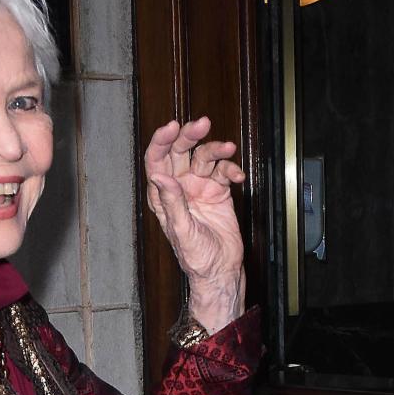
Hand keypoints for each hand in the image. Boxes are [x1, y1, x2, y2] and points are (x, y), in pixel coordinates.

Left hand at [144, 117, 247, 331]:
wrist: (221, 270)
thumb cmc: (196, 258)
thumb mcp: (182, 231)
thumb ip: (172, 203)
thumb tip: (160, 177)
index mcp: (163, 195)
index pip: (157, 161)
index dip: (161, 141)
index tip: (172, 127)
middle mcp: (179, 187)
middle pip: (181, 152)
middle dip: (190, 135)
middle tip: (202, 123)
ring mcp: (199, 187)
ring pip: (205, 157)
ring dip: (216, 149)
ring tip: (228, 148)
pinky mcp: (219, 191)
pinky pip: (223, 171)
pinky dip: (231, 169)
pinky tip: (237, 176)